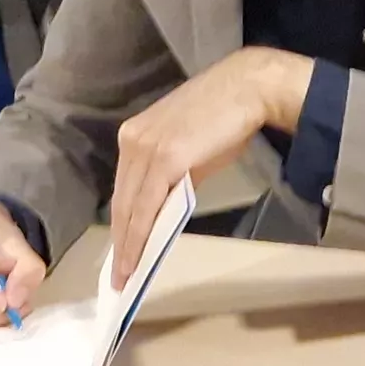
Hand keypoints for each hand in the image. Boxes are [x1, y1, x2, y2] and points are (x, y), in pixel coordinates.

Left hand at [105, 49, 313, 285]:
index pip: (123, 189)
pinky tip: (139, 256)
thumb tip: (167, 205)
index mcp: (134, 136)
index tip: (119, 252)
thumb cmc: (225, 118)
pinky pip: (146, 206)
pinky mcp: (164, 159)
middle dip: (119, 241)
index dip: (120, 223)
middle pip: (121, 201)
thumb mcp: (190, 149)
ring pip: (129, 208)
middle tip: (118, 276)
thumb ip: (174, 175)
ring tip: (126, 276)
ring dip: (127, 246)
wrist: (246, 89)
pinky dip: (140, 235)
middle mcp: (132, 141)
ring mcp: (146, 149)